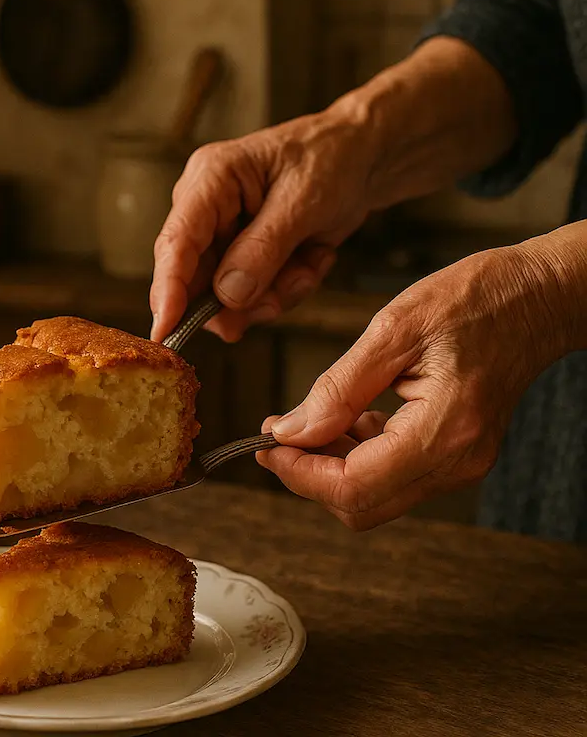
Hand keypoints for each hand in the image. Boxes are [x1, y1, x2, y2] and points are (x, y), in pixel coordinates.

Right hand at [149, 37, 518, 344]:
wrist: (365, 156)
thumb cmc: (333, 159)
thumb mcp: (303, 202)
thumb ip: (263, 249)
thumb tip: (227, 296)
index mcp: (210, 179)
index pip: (176, 242)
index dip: (167, 290)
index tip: (166, 332)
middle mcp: (205, 208)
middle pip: (194, 277)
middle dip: (239, 298)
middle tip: (278, 299)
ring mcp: (223, 233)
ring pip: (226, 295)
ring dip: (273, 293)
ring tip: (310, 264)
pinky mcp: (243, 254)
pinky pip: (253, 294)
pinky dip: (287, 287)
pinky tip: (312, 258)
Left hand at [256, 239, 575, 529]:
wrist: (537, 298)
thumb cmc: (475, 299)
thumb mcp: (393, 329)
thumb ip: (337, 388)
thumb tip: (290, 431)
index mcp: (443, 432)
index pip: (353, 487)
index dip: (300, 474)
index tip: (267, 445)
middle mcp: (457, 462)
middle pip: (361, 505)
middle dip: (309, 475)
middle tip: (278, 435)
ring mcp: (461, 464)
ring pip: (374, 496)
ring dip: (331, 466)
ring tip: (310, 420)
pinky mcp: (458, 456)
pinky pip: (394, 477)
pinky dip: (358, 457)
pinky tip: (349, 419)